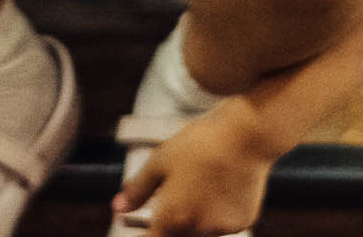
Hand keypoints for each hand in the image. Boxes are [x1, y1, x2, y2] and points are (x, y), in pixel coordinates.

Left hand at [113, 102, 273, 236]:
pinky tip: (221, 185)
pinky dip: (218, 214)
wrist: (245, 135)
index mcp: (173, 219)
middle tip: (178, 196)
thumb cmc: (198, 144)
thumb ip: (137, 189)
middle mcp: (198, 230)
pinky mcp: (243, 222)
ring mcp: (223, 229)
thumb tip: (117, 209)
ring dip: (196, 221)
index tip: (144, 229)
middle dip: (171, 227)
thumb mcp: (160, 161)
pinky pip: (224, 225)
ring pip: (202, 233)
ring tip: (202, 184)